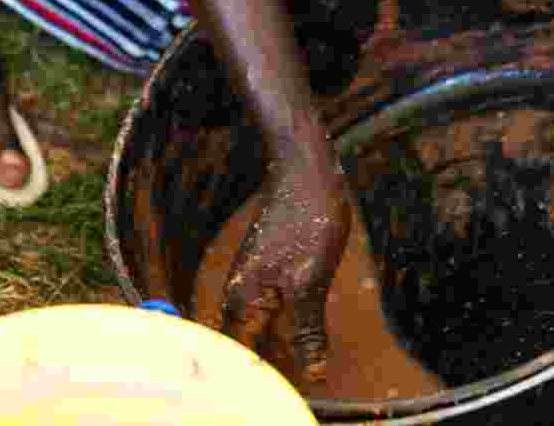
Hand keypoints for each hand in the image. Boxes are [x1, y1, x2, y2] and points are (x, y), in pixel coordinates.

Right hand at [221, 152, 350, 384]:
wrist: (305, 169)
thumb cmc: (307, 216)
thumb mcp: (312, 280)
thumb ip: (307, 331)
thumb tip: (315, 375)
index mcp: (241, 300)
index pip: (245, 360)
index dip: (268, 378)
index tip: (295, 384)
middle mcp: (239, 294)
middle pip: (252, 348)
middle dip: (278, 366)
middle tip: (311, 376)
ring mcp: (252, 282)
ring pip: (263, 331)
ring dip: (285, 349)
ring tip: (312, 361)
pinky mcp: (268, 272)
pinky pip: (272, 313)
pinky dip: (288, 327)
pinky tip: (308, 333)